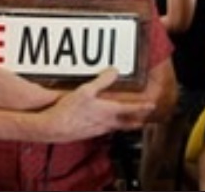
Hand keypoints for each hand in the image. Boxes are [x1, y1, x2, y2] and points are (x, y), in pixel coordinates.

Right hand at [37, 68, 154, 142]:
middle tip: (144, 119)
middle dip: (136, 121)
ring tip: (128, 121)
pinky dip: (110, 126)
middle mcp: (105, 123)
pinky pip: (104, 130)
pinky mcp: (88, 133)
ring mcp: (97, 130)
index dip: (142, 107)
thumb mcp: (86, 90)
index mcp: (107, 112)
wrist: (53, 128)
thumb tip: (114, 71)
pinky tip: (104, 122)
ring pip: (116, 127)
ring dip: (124, 124)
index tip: (151, 105)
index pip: (130, 109)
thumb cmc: (68, 110)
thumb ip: (101, 80)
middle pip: (126, 123)